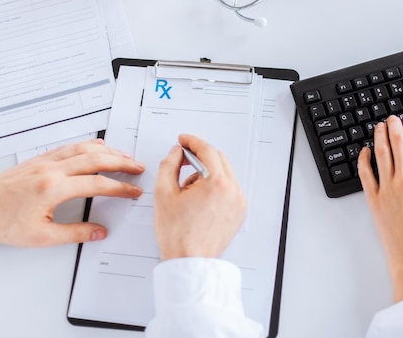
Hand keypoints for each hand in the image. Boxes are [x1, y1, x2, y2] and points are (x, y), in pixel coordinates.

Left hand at [0, 139, 144, 246]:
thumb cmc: (1, 222)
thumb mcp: (41, 236)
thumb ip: (75, 233)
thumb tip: (98, 232)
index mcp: (53, 188)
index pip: (98, 184)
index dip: (120, 188)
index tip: (133, 192)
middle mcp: (51, 170)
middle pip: (96, 159)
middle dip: (121, 162)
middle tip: (138, 167)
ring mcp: (45, 161)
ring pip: (84, 148)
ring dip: (108, 151)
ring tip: (124, 155)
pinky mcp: (39, 159)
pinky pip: (69, 146)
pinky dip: (88, 145)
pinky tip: (95, 147)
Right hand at [154, 134, 246, 259]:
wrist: (190, 261)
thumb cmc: (178, 235)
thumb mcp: (164, 193)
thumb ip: (169, 165)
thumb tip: (176, 153)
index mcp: (217, 184)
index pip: (207, 151)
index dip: (193, 142)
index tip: (184, 140)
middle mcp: (233, 191)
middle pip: (219, 159)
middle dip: (200, 156)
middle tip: (182, 160)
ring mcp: (239, 202)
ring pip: (224, 173)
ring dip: (207, 173)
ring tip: (188, 191)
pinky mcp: (239, 211)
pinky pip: (228, 188)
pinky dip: (215, 186)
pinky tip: (199, 200)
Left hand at [358, 114, 402, 302]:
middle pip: (399, 143)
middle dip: (395, 126)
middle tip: (393, 118)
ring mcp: (387, 188)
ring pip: (381, 153)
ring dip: (380, 136)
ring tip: (379, 127)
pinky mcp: (373, 198)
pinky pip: (365, 173)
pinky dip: (364, 159)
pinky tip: (365, 151)